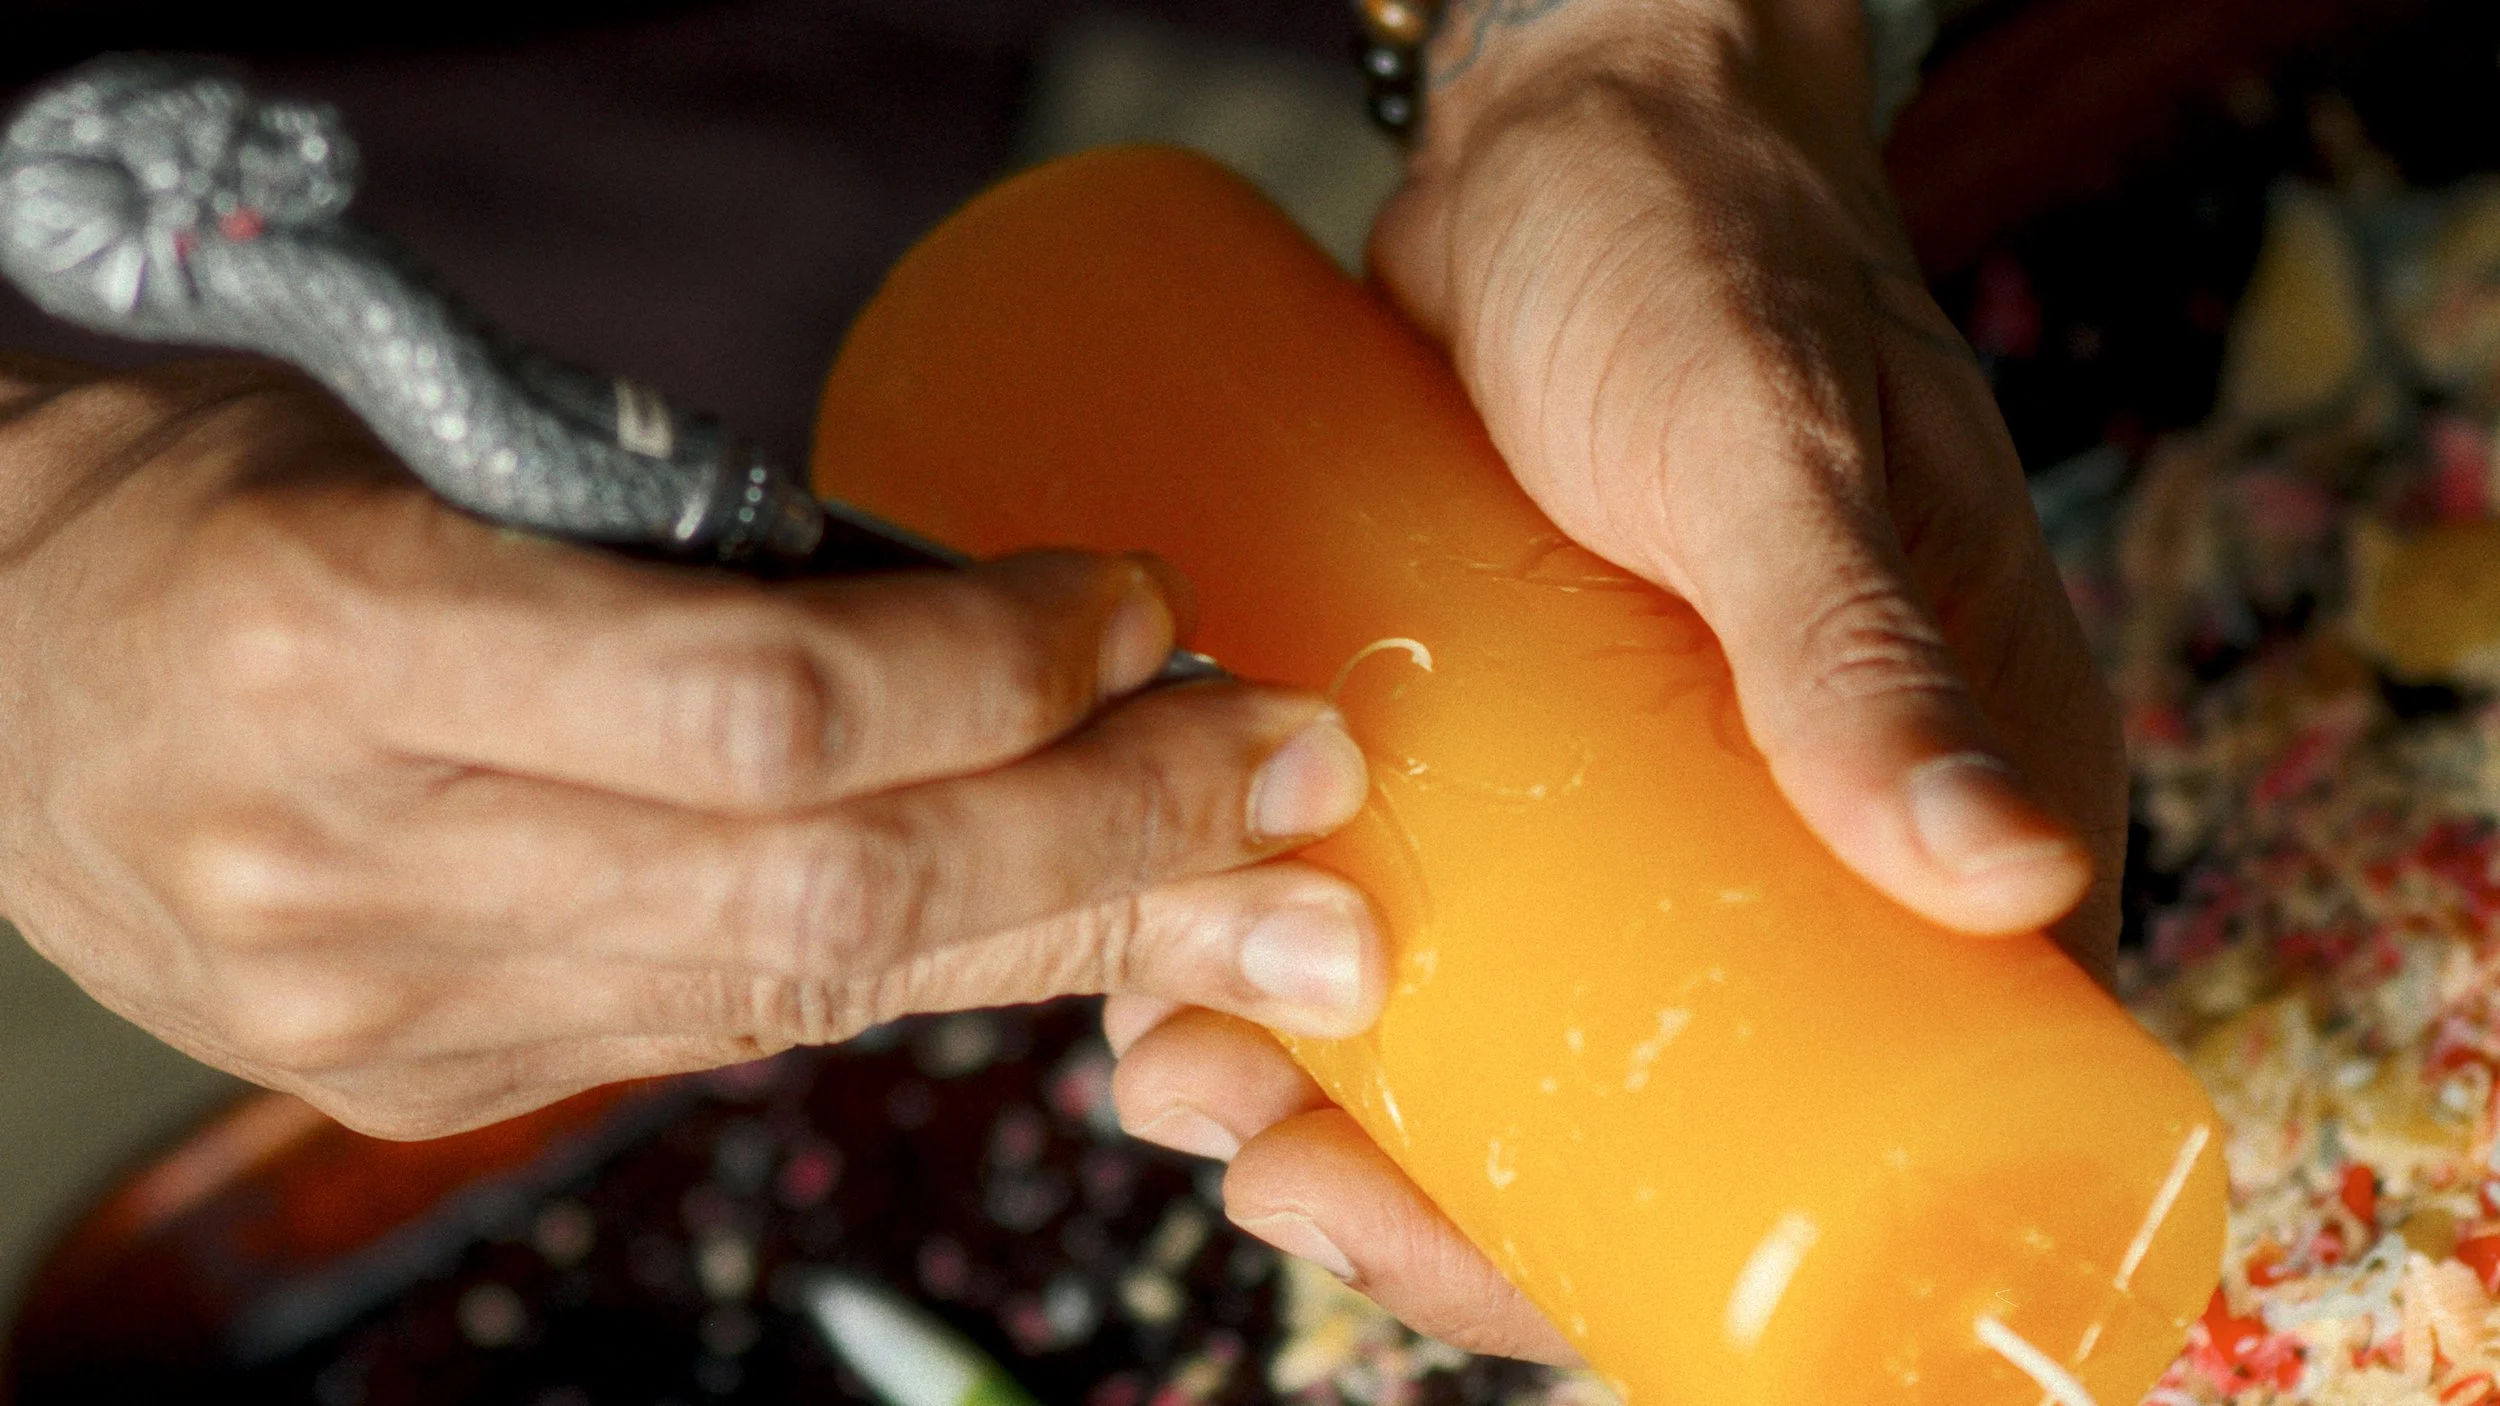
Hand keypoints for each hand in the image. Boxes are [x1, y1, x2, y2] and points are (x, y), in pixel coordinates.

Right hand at [0, 355, 1386, 1138]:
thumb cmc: (213, 507)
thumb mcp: (432, 446)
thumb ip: (697, 559)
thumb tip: (1002, 631)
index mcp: (338, 638)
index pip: (755, 700)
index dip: (993, 667)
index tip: (1145, 610)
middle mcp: (360, 860)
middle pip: (824, 885)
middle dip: (1106, 835)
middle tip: (1300, 786)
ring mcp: (388, 1005)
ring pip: (807, 993)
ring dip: (1064, 932)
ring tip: (1260, 902)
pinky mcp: (423, 1080)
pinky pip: (732, 1028)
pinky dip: (916, 965)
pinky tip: (1060, 923)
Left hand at [1111, 0, 2127, 1362]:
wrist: (1570, 126)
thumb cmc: (1714, 260)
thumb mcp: (1782, 459)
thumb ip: (1868, 647)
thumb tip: (2010, 871)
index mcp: (1936, 818)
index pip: (1859, 1123)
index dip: (1680, 1239)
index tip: (1495, 1268)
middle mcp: (1790, 834)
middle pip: (1639, 1105)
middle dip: (1450, 1186)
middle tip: (1280, 1176)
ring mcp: (1631, 797)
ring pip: (1501, 1020)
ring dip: (1338, 1088)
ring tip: (1187, 1078)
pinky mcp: (1503, 733)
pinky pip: (1411, 897)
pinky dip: (1294, 960)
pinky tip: (1175, 984)